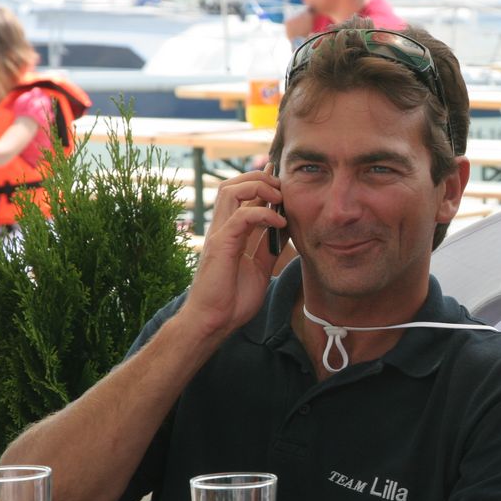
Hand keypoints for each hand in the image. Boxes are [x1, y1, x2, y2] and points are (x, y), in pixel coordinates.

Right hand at [179, 168, 284, 340]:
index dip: (260, 182)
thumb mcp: (260, 267)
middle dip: (259, 178)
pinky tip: (280, 223)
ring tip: (279, 199)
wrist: (215, 321)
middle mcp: (221, 228)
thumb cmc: (233, 299)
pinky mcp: (221, 245)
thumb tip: (285, 231)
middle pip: (233, 185)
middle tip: (282, 187)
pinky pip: (240, 217)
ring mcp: (219, 234)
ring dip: (258, 188)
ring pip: (231, 192)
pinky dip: (262, 214)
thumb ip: (268, 247)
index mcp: (230, 232)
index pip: (240, 195)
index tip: (280, 178)